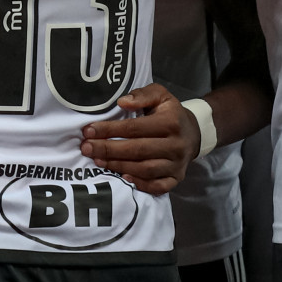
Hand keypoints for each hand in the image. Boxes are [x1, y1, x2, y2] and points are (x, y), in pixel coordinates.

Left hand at [78, 83, 197, 195]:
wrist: (193, 133)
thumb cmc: (170, 113)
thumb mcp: (160, 95)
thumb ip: (142, 95)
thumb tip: (122, 102)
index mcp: (170, 122)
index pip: (134, 128)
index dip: (110, 130)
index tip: (89, 131)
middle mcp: (175, 145)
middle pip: (137, 150)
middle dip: (108, 149)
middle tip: (87, 148)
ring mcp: (177, 164)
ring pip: (145, 169)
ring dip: (119, 166)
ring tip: (98, 161)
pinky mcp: (177, 178)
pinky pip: (158, 186)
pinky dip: (141, 184)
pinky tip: (124, 177)